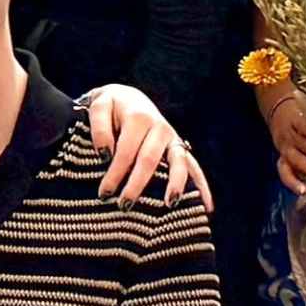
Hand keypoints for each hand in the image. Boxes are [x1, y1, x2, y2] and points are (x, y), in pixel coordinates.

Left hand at [82, 84, 209, 204]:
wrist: (129, 99)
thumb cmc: (111, 108)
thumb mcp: (99, 107)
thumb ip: (99, 128)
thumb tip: (105, 154)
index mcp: (139, 118)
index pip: (126, 151)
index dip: (115, 173)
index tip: (104, 193)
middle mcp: (160, 127)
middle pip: (149, 159)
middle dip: (137, 185)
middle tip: (124, 206)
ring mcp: (173, 139)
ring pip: (178, 162)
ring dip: (176, 184)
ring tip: (170, 205)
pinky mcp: (181, 148)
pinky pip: (194, 168)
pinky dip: (202, 186)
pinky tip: (207, 207)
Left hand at [261, 82, 305, 192]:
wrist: (277, 104)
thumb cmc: (293, 132)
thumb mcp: (295, 148)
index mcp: (284, 156)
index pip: (285, 173)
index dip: (293, 183)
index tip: (305, 191)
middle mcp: (285, 146)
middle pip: (299, 160)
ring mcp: (290, 132)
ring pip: (305, 146)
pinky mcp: (295, 118)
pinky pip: (305, 127)